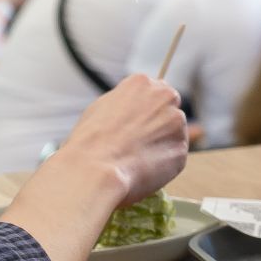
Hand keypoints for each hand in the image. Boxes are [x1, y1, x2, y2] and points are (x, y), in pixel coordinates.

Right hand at [0, 75, 187, 260]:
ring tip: (131, 169)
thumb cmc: (79, 152)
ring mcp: (175, 122)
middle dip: (155, 135)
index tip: (130, 138)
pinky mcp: (181, 149)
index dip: (142, 121)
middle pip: (169, 115)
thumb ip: (115, 114)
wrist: (87, 175)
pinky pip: (177, 160)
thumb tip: (117, 122)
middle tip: (130, 158)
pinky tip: (140, 177)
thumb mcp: (93, 119)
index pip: (155, 95)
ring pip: (175, 138)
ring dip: (160, 154)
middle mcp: (163, 96)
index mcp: (139, 83)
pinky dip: (163, 171)